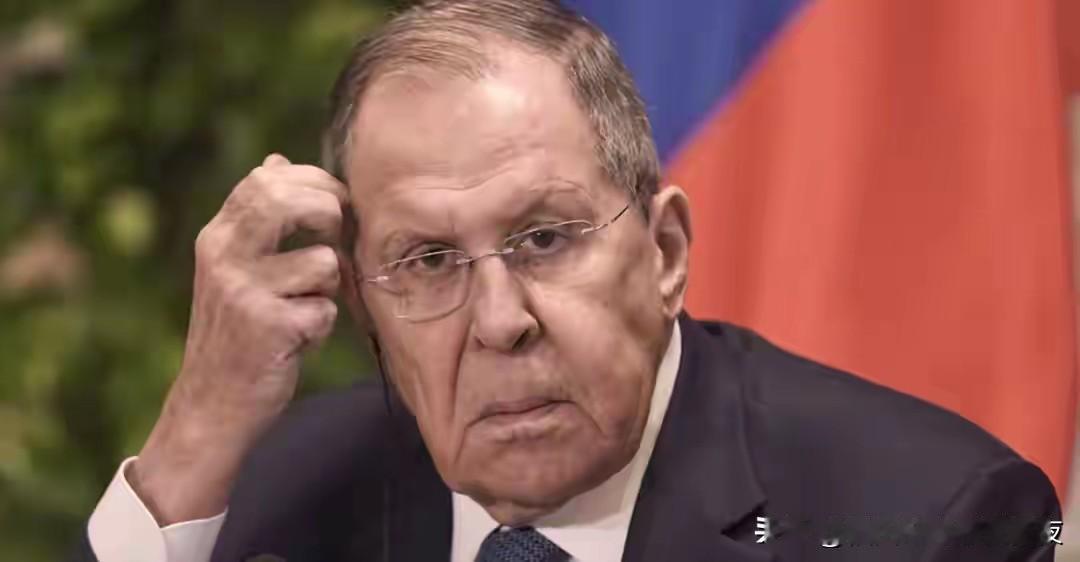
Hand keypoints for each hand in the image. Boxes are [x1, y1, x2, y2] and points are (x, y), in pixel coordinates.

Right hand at [131, 154, 349, 523]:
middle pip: (288, 199)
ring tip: (305, 310)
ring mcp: (243, 292)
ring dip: (330, 291)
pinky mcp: (266, 328)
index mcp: (218, 236)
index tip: (336, 204)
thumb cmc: (238, 332)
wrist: (211, 404)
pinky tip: (297, 342)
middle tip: (336, 238)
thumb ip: (259, 218)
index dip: (313, 182)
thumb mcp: (237, 267)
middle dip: (329, 213)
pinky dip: (322, 328)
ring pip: (324, 262)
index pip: (266, 178)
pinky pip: (326, 311)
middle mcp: (224, 257)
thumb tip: (278, 161)